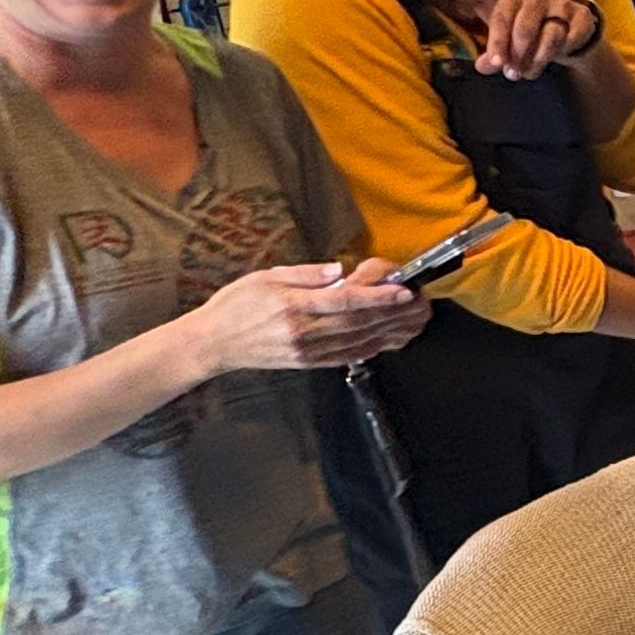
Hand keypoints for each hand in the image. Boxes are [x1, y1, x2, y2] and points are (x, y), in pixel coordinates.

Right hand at [194, 261, 425, 375]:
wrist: (213, 344)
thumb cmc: (236, 306)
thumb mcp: (266, 278)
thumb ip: (305, 274)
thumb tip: (340, 270)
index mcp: (293, 307)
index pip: (345, 302)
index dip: (378, 297)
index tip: (403, 290)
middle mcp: (304, 333)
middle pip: (360, 323)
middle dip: (394, 314)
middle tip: (421, 304)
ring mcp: (307, 352)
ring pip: (359, 342)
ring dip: (390, 332)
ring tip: (414, 320)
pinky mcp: (308, 364)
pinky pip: (347, 356)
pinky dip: (372, 347)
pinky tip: (389, 338)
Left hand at [472, 0, 602, 79]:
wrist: (566, 31)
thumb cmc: (530, 35)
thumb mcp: (508, 43)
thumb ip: (494, 55)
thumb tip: (483, 66)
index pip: (501, 18)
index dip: (498, 43)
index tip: (497, 64)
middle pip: (525, 29)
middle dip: (518, 56)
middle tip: (514, 74)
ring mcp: (561, 3)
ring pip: (551, 36)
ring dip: (539, 60)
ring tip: (530, 72)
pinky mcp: (582, 14)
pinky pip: (572, 38)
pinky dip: (565, 51)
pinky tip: (559, 55)